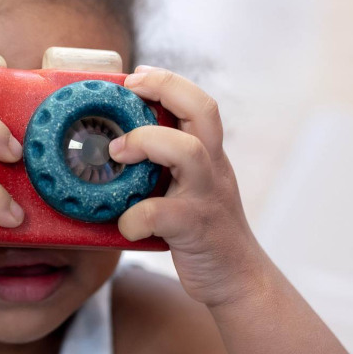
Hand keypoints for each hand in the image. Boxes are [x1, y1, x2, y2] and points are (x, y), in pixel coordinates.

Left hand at [110, 66, 268, 306]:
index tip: (136, 75)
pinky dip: (134, 217)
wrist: (238, 279)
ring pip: (189, 152)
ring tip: (118, 152)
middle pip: (203, 111)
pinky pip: (161, 214)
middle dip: (165, 90)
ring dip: (147, 142)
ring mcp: (206, 196)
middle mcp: (212, 169)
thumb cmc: (203, 230)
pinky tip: (124, 224)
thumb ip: (166, 165)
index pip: (200, 103)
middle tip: (129, 93)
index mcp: (209, 155)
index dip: (168, 81)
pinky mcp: (196, 229)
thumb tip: (115, 145)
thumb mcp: (192, 188)